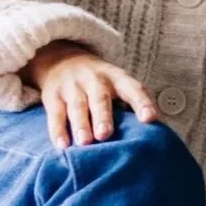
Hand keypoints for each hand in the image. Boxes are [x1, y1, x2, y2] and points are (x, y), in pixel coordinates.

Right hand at [25, 40, 159, 147]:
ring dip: (81, 124)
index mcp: (117, 78)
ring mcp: (72, 87)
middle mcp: (95, 80)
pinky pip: (55, 114)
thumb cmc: (99, 84)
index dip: (142, 103)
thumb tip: (153, 136)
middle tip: (106, 135)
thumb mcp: (117, 85)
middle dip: (103, 116)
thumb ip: (130, 106)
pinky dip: (57, 130)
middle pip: (100, 98)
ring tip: (85, 142)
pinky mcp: (53, 96)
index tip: (150, 118)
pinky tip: (62, 145)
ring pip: (77, 106)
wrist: (61, 60)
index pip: (132, 88)